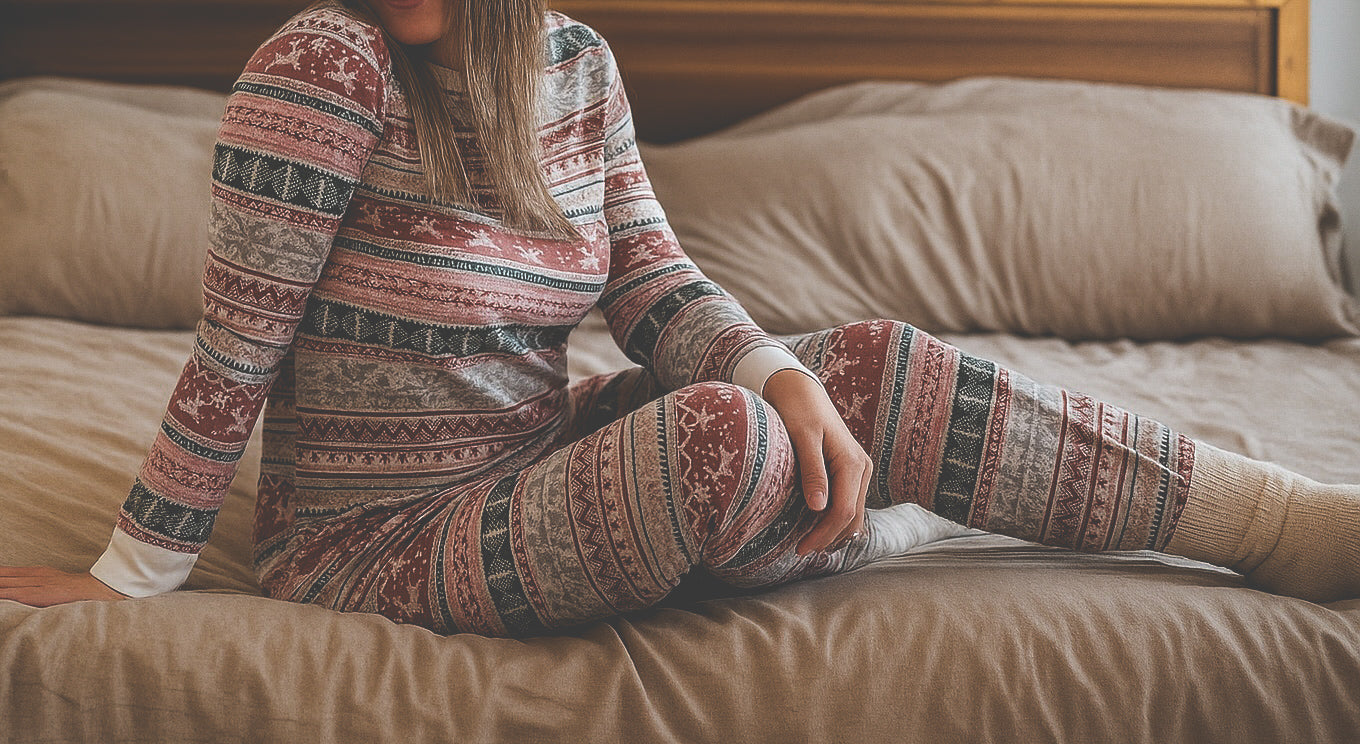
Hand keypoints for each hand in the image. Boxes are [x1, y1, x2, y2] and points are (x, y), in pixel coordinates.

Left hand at [0, 566, 127, 606]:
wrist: (95, 590)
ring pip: (3, 584)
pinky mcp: (35, 595)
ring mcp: (32, 584)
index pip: (5, 572)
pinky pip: (10, 594)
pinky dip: (1, 593)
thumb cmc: (76, 591)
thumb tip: (21, 589)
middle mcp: (31, 576)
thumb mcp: (54, 582)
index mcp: (35, 572)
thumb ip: (36, 584)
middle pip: (1, 576)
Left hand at [761, 369, 871, 554]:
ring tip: (806, 544)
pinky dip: (834, 519)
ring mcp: (859, 470)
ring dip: (833, 532)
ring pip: (853, 514)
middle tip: (799, 551)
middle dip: (828, 538)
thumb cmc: (797, 409)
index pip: (844, 511)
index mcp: (853, 463)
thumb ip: (812, 471)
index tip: (799, 549)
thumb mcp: (802, 438)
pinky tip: (814, 526)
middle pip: (852, 518)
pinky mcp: (850, 470)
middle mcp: (862, 468)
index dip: (823, 535)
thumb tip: (819, 508)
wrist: (800, 388)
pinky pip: (848, 502)